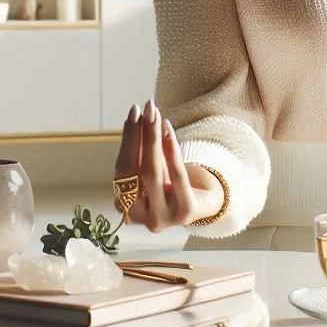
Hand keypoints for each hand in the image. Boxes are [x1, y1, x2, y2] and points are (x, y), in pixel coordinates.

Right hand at [113, 101, 224, 232]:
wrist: (204, 203)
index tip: (133, 113)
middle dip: (138, 135)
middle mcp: (141, 217)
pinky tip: (168, 129)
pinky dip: (170, 150)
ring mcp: (163, 218)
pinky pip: (176, 176)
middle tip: (145, 108)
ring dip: (152, 138)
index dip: (127, 140)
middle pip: (135, 170)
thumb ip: (143, 150)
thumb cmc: (173, 184)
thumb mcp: (155, 168)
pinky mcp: (185, 213)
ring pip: (152, 172)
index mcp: (127, 208)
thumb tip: (137, 116)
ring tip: (156, 113)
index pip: (122, 169)